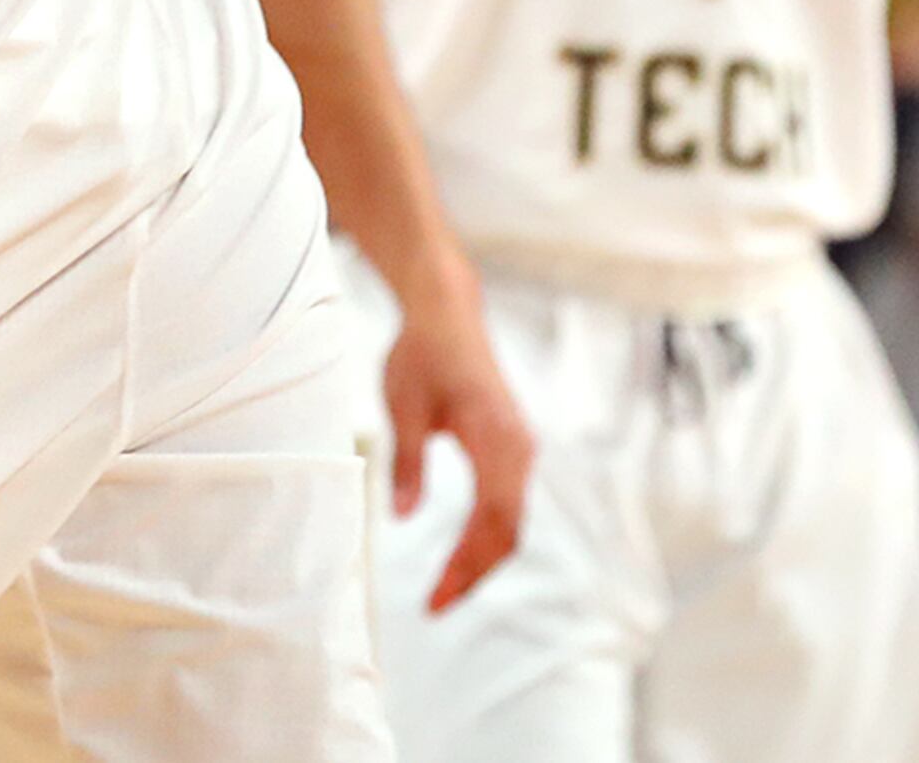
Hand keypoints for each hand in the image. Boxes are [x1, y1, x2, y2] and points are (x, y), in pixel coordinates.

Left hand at [384, 269, 533, 610]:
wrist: (447, 312)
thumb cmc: (422, 354)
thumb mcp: (403, 407)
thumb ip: (406, 463)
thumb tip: (399, 518)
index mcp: (494, 437)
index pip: (491, 521)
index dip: (466, 565)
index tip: (435, 598)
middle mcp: (517, 446)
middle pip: (508, 530)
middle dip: (474, 573)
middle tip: (434, 606)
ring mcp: (519, 446)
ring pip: (512, 521)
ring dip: (482, 558)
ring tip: (445, 588)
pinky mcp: (512, 445)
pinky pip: (509, 503)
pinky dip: (489, 535)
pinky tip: (462, 552)